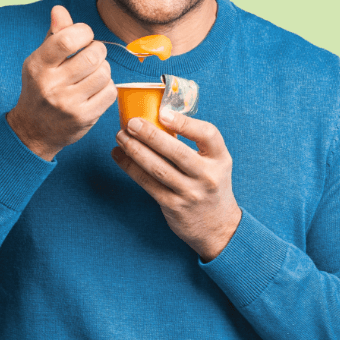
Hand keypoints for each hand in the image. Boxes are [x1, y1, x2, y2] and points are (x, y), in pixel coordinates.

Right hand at [7, 5, 117, 160]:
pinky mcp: (84, 118)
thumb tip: (60, 9)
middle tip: (93, 54)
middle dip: (98, 50)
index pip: (67, 39)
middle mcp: (51, 85)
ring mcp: (68, 104)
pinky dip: (107, 87)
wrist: (34, 130)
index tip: (84, 36)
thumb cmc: (41, 88)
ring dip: (103, 69)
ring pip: (104, 73)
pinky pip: (110, 92)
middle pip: (93, 56)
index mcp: (38, 66)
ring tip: (93, 73)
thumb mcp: (41, 60)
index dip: (83, 32)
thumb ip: (54, 35)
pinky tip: (96, 89)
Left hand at [112, 111, 241, 261]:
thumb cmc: (211, 184)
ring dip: (135, 150)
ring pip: (158, 168)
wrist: (218, 226)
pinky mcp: (173, 206)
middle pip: (176, 151)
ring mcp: (190, 193)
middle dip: (150, 135)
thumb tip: (157, 117)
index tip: (163, 113)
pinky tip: (119, 156)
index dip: (185, 123)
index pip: (208, 135)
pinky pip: (148, 183)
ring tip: (121, 137)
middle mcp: (207, 176)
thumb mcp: (215, 162)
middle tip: (131, 123)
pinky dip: (131, 168)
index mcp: (220, 158)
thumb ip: (195, 143)